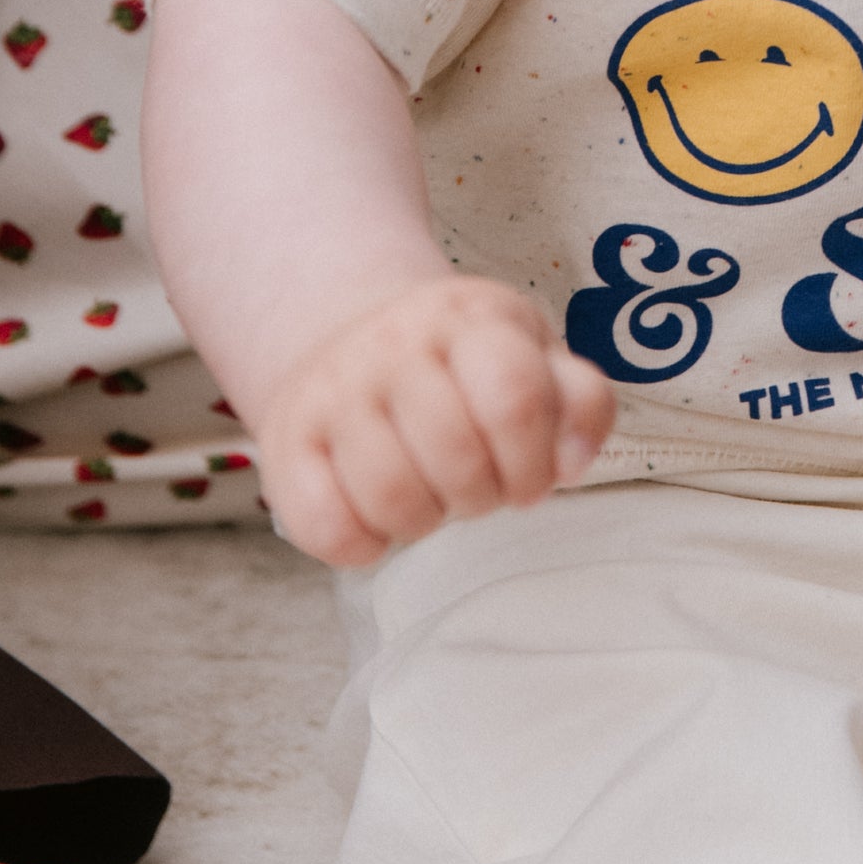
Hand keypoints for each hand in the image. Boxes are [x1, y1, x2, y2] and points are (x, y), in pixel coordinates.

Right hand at [259, 272, 610, 566]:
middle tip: (476, 488)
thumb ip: (579, 403)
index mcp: (470, 318)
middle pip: (457, 457)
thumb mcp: (534, 357)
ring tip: (428, 497)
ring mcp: (333, 391)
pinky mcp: (284, 443)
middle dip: (482, 497)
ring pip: (393, 498)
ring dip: (425, 522)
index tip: (527, 481)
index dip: (533, 463)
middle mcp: (393, 343)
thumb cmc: (462, 367)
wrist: (349, 336)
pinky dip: (363, 544)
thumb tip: (569, 463)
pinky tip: (376, 518)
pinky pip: (327, 529)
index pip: (515, 398)